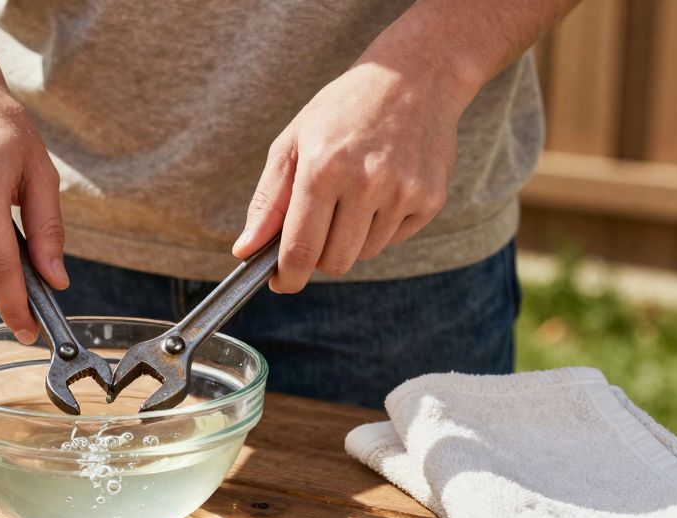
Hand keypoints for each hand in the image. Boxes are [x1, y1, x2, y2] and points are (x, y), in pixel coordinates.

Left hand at [232, 49, 468, 292]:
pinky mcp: (431, 199)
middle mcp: (366, 183)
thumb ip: (268, 202)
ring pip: (363, 254)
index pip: (301, 249)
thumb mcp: (293, 143)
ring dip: (349, 239)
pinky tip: (381, 189)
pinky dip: (379, 227)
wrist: (415, 77)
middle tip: (316, 227)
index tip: (280, 282)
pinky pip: (392, 240)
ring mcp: (403, 192)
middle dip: (318, 257)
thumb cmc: (342, 110)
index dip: (287, 276)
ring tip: (352, 194)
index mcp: (323, 169)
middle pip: (334, 262)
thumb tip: (245, 251)